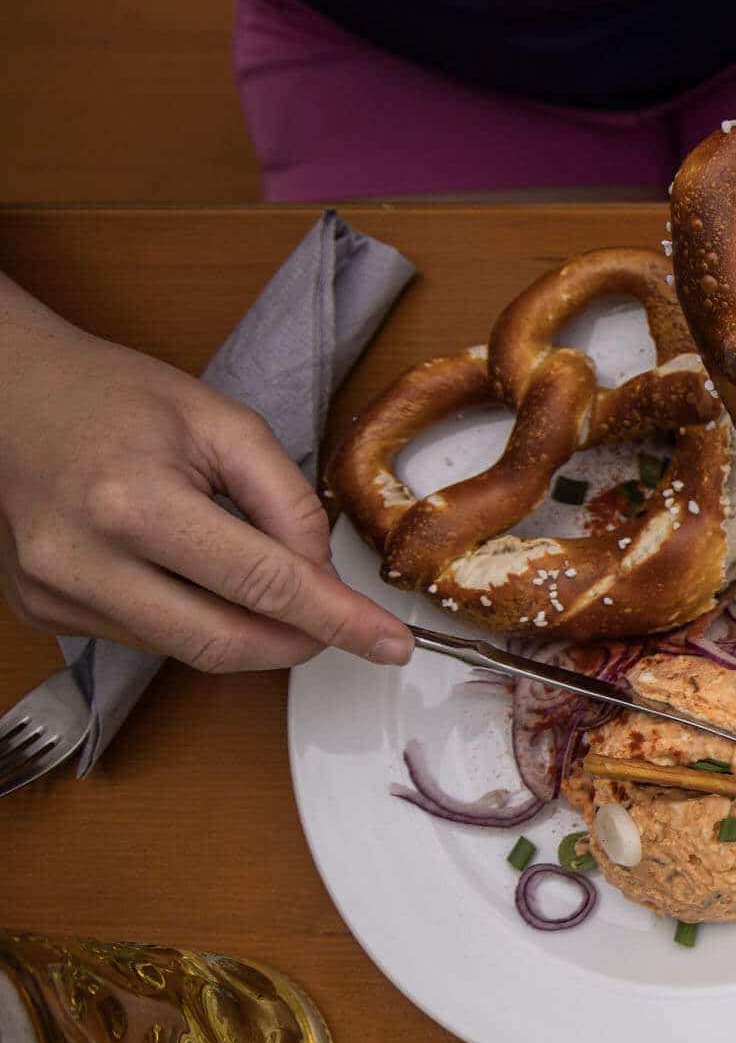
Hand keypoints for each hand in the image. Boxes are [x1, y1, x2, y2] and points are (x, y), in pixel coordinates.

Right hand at [0, 317, 411, 671]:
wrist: (8, 392)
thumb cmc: (113, 396)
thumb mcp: (222, 423)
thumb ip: (285, 500)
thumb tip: (322, 574)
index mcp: (132, 503)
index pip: (262, 585)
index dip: (337, 621)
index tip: (391, 644)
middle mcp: (84, 561)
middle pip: (224, 642)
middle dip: (298, 642)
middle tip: (341, 624)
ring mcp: (56, 594)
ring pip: (186, 650)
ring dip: (248, 631)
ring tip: (262, 581)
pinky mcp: (44, 612)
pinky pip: (146, 638)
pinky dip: (194, 618)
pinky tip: (193, 574)